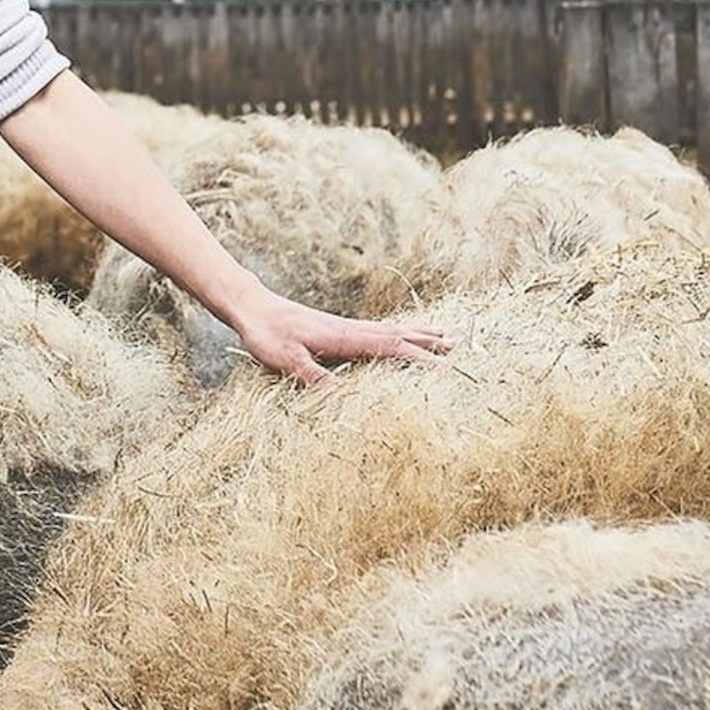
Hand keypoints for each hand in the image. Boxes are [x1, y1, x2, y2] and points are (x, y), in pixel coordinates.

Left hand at [226, 288, 450, 385]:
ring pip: (390, 331)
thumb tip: (348, 401)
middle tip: (458, 345)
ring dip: (416, 334)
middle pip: (398, 334)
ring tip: (441, 335)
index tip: (445, 367)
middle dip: (427, 342)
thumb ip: (317, 380)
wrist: (252, 307)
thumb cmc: (267, 334)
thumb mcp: (288, 360)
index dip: (418, 358)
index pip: (390, 347)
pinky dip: (397, 333)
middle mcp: (350, 329)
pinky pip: (377, 332)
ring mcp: (345, 328)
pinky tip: (398, 337)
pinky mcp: (337, 330)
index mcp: (345, 336)